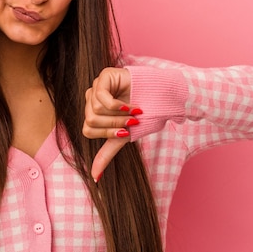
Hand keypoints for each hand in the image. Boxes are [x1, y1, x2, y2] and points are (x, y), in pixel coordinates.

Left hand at [83, 67, 141, 181]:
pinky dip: (118, 106)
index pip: (88, 130)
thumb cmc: (145, 115)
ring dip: (118, 116)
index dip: (107, 134)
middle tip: (131, 121)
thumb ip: (107, 154)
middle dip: (114, 125)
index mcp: (94, 112)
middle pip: (90, 120)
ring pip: (95, 110)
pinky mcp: (105, 76)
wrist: (164, 98)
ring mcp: (98, 85)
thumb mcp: (123, 137)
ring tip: (133, 111)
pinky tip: (130, 105)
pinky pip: (101, 97)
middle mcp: (92, 98)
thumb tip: (94, 177)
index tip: (125, 132)